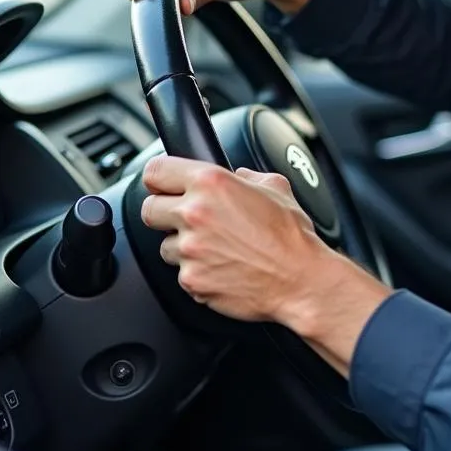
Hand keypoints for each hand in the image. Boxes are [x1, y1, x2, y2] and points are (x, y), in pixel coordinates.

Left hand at [140, 156, 390, 372]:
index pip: (155, 171)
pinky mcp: (191, 279)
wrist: (300, 279)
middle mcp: (195, 213)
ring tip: (217, 249)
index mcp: (212, 183)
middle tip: (191, 220)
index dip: (162, 179)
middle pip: (149, 209)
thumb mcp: (276, 187)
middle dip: (167, 214)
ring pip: (165, 245)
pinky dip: (198, 272)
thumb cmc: (292, 236)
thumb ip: (246, 176)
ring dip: (184, 247)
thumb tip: (236, 176)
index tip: (166, 186)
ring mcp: (190, 249)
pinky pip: (182, 273)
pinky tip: (223, 267)